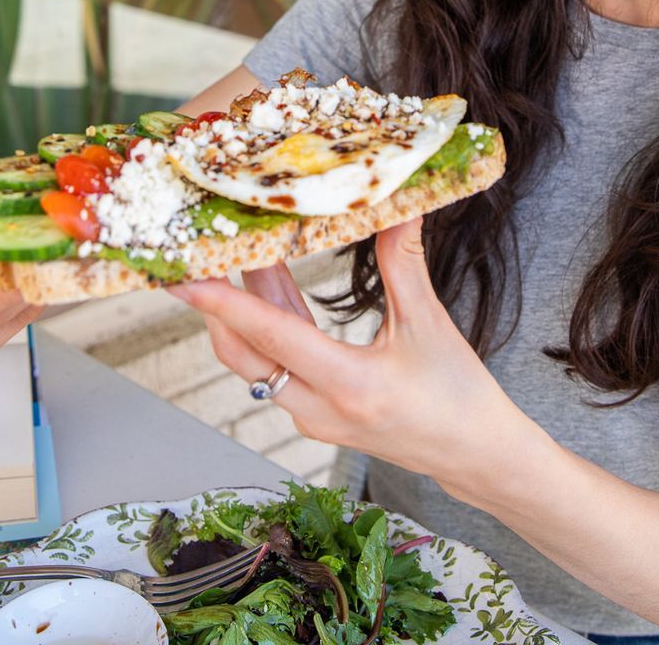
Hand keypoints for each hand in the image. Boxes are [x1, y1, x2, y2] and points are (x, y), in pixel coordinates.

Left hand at [168, 219, 533, 492]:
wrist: (473, 453)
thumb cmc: (458, 395)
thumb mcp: (430, 324)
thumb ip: (403, 263)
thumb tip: (396, 205)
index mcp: (350, 385)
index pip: (272, 338)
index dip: (225, 304)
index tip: (184, 279)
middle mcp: (320, 408)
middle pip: (244, 354)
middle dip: (215, 305)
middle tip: (194, 256)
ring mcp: (313, 417)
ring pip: (258, 360)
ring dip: (244, 310)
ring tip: (235, 254)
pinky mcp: (316, 416)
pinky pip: (275, 369)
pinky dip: (268, 328)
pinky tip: (271, 285)